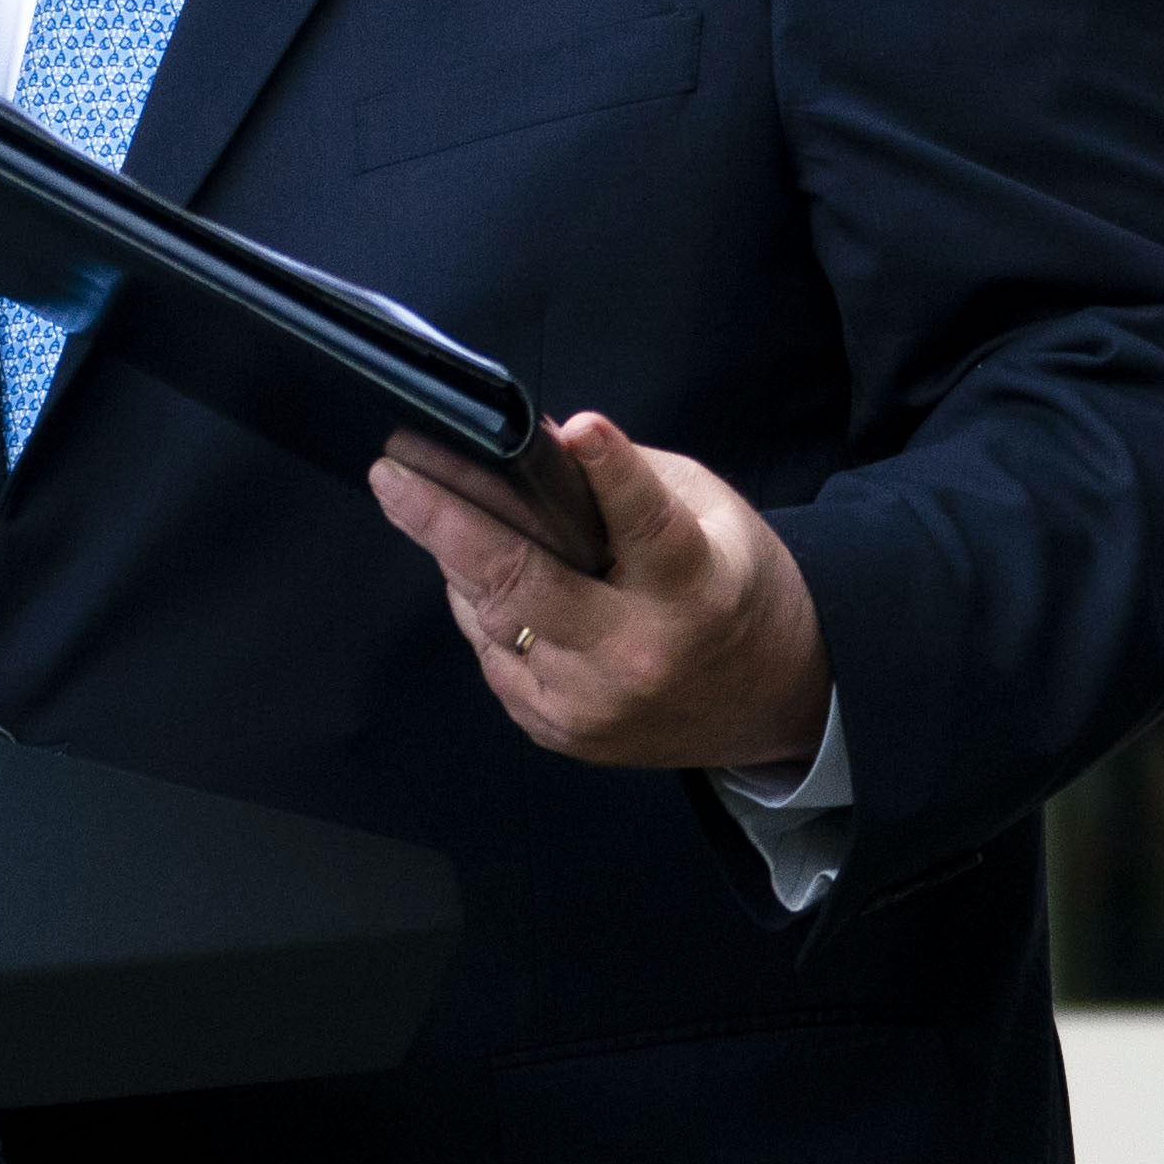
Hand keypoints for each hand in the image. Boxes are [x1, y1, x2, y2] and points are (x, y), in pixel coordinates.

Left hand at [366, 413, 828, 770]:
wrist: (772, 700)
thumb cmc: (735, 587)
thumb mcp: (707, 512)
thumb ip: (627, 481)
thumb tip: (540, 443)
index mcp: (694, 589)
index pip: (648, 525)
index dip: (614, 473)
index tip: (581, 431)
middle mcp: (638, 655)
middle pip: (523, 582)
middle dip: (445, 521)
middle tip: (391, 473)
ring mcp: (593, 705)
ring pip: (491, 619)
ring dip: (454, 559)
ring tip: (420, 500)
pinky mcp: (562, 733)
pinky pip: (494, 657)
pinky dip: (482, 610)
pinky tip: (477, 574)